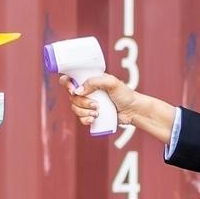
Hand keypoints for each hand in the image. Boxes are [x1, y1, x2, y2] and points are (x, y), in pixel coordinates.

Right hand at [61, 73, 178, 144]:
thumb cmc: (125, 94)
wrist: (133, 111)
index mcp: (89, 79)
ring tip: (97, 113)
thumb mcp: (111, 83)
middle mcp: (87, 91)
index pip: (70, 78)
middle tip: (96, 105)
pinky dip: (85, 120)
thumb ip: (94, 82)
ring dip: (84, 112)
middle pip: (72, 97)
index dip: (67, 84)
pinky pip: (80, 118)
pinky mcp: (91, 114)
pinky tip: (93, 120)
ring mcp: (88, 103)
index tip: (73, 90)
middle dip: (82, 103)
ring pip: (75, 108)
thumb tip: (78, 91)